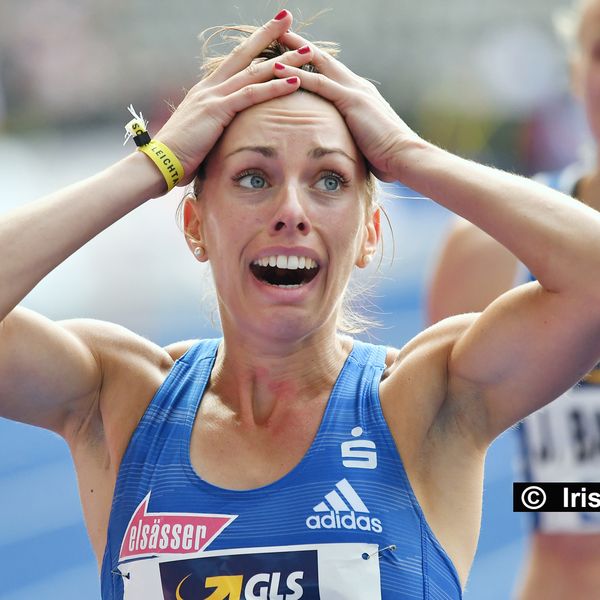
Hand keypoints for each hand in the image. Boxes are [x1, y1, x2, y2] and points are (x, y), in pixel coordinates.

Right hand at [152, 10, 312, 186]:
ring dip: (284, 60)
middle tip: (288, 18)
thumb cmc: (179, 156)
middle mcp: (210, 87)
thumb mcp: (200, 135)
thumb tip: (225, 133)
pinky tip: (295, 81)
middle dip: (268, 35)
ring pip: (255, 71)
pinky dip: (275, 87)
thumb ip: (215, 126)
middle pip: (245, 54)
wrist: (159, 163)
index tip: (272, 34)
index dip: (254, 48)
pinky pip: (252, 94)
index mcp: (206, 91)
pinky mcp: (217, 110)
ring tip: (307, 51)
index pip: (235, 63)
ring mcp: (213, 96)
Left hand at [272, 30, 419, 181]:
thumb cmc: (387, 158)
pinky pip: (319, 83)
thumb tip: (341, 149)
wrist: (406, 157)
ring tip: (270, 38)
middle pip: (322, 58)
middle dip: (299, 45)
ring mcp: (354, 90)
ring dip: (292, 51)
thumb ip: (350, 138)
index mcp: (359, 95)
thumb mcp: (364, 143)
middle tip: (277, 32)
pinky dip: (297, 74)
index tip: (290, 55)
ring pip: (318, 63)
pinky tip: (277, 68)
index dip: (310, 62)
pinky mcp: (351, 100)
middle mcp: (356, 85)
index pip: (330, 72)